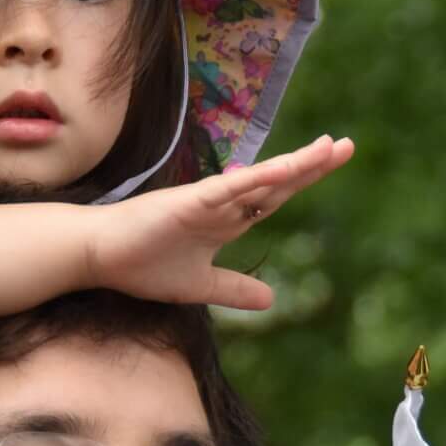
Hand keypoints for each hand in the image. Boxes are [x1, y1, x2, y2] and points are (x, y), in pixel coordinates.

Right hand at [82, 135, 353, 308]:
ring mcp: (207, 200)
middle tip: (347, 146)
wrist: (98, 259)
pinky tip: (283, 170)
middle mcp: (222, 204)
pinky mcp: (188, 203)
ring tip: (327, 150)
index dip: (304, 178)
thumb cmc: (142, 265)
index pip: (275, 196)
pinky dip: (256, 179)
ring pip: (259, 181)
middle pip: (276, 181)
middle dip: (312, 164)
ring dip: (293, 166)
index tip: (334, 158)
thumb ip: (234, 289)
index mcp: (227, 220)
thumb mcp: (200, 285)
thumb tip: (271, 300)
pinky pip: (229, 190)